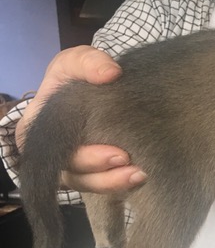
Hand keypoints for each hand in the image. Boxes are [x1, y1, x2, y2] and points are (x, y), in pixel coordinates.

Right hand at [16, 46, 146, 193]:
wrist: (101, 85)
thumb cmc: (80, 75)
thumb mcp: (78, 60)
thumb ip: (89, 62)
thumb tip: (110, 73)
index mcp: (39, 130)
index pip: (55, 152)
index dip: (84, 158)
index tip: (115, 154)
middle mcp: (55, 154)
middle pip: (75, 173)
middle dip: (103, 173)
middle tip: (128, 160)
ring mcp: (78, 167)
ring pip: (92, 184)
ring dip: (115, 183)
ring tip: (140, 175)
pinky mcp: (98, 172)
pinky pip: (107, 186)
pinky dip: (124, 185)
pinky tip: (142, 177)